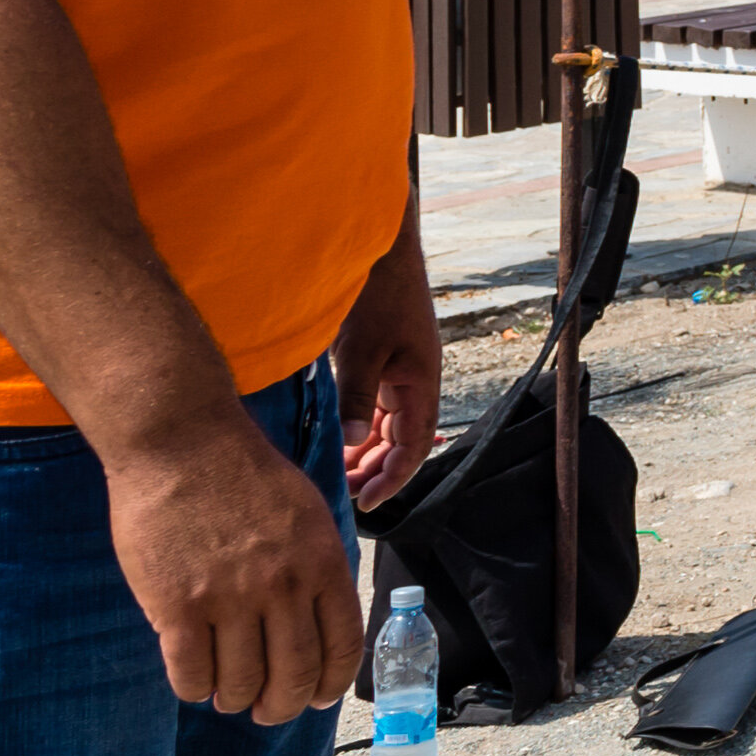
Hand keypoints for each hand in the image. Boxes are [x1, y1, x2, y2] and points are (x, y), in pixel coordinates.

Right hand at [101, 411, 362, 723]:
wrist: (182, 443)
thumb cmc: (244, 475)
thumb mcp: (305, 514)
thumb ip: (315, 567)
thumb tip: (320, 621)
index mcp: (323, 564)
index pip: (342, 647)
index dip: (331, 685)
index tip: (319, 700)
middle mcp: (284, 587)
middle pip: (294, 675)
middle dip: (283, 706)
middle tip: (270, 712)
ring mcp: (230, 599)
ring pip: (241, 683)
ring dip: (236, 700)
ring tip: (229, 697)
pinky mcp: (178, 607)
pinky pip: (191, 673)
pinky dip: (195, 688)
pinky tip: (195, 683)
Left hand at [339, 225, 440, 504]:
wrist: (378, 249)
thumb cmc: (377, 295)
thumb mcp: (362, 350)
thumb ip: (357, 398)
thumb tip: (351, 444)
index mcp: (420, 383)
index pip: (414, 446)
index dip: (393, 479)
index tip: (368, 506)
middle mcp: (412, 382)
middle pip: (400, 441)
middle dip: (375, 471)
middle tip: (343, 496)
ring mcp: (397, 372)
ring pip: (385, 427)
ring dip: (365, 452)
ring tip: (336, 474)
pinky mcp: (379, 361)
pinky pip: (373, 407)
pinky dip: (356, 428)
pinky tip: (335, 439)